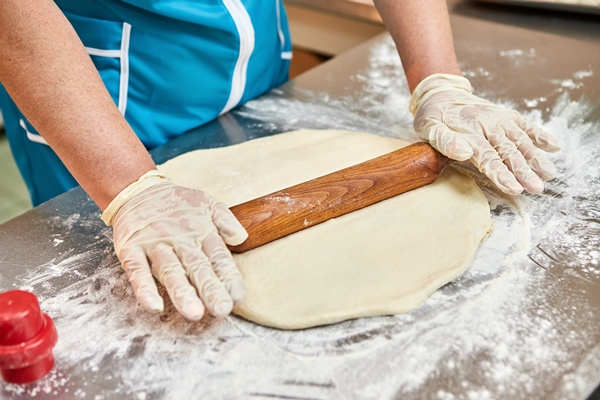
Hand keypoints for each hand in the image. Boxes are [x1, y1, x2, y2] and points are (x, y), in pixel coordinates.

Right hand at [103, 171, 247, 319]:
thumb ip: (226, 221)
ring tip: (194, 312)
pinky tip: (154, 306)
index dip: (229, 277)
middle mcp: (180, 239)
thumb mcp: (207, 203)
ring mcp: (154, 244)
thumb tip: (242, 238)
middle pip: (197, 267)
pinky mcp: (130, 249)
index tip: (238, 297)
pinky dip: (144, 288)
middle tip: (222, 309)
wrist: (137, 189)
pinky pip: (137, 271)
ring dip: (182, 292)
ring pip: (170, 270)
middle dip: (210, 289)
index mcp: (201, 231)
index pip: (218, 256)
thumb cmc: (177, 203)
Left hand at [409, 74, 560, 194]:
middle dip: (523, 171)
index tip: (514, 188)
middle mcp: (487, 125)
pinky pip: (526, 126)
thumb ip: (444, 140)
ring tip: (549, 174)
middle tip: (536, 188)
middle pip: (508, 152)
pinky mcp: (506, 116)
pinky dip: (540, 135)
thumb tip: (464, 152)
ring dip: (536, 158)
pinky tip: (554, 147)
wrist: (441, 93)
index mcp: (468, 132)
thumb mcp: (428, 127)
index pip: (488, 157)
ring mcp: (499, 120)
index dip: (501, 174)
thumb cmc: (433, 115)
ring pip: (520, 141)